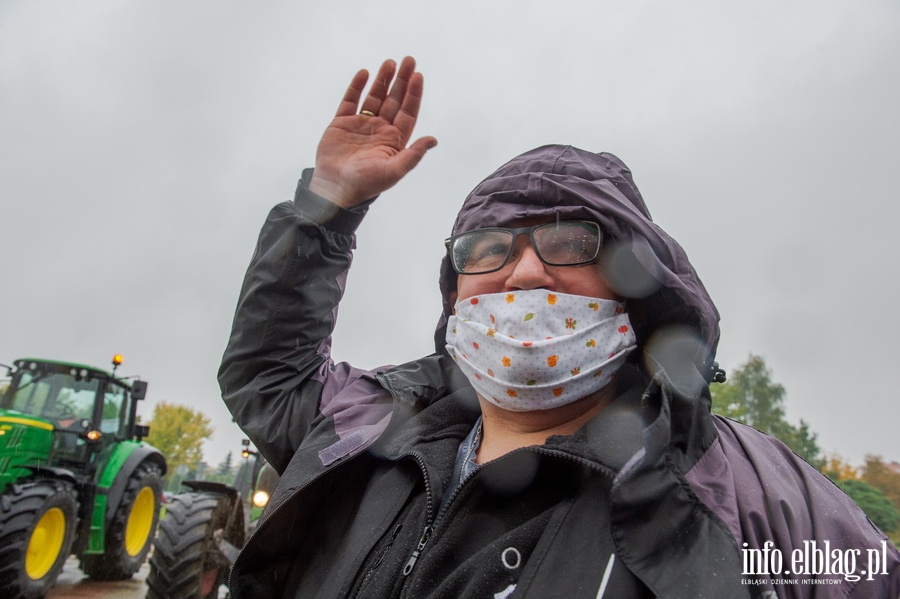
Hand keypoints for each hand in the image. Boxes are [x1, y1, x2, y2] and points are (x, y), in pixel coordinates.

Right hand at [308, 56, 437, 208]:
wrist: (335, 189)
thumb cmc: (366, 184)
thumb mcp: (393, 171)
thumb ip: (413, 155)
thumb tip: (433, 140)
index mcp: (394, 140)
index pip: (408, 112)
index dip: (413, 94)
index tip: (418, 76)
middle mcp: (379, 130)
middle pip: (394, 100)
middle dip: (401, 80)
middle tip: (409, 60)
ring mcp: (361, 125)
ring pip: (374, 97)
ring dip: (382, 80)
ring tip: (389, 63)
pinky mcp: (342, 123)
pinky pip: (350, 100)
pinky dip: (357, 86)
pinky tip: (365, 73)